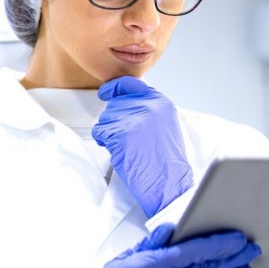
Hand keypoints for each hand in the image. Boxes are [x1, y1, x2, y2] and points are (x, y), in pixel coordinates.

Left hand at [92, 77, 191, 216]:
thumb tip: (125, 104)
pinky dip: (104, 141)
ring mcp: (133, 118)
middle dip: (114, 121)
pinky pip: (100, 131)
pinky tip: (118, 150)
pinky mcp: (120, 133)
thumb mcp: (165, 125)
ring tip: (125, 146)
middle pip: (115, 104)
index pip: (130, 84)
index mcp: (160, 103)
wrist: (168, 182)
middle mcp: (147, 106)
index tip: (106, 92)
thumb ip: (148, 110)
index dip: (114, 88)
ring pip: (105, 118)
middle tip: (124, 138)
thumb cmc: (167, 161)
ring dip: (109, 133)